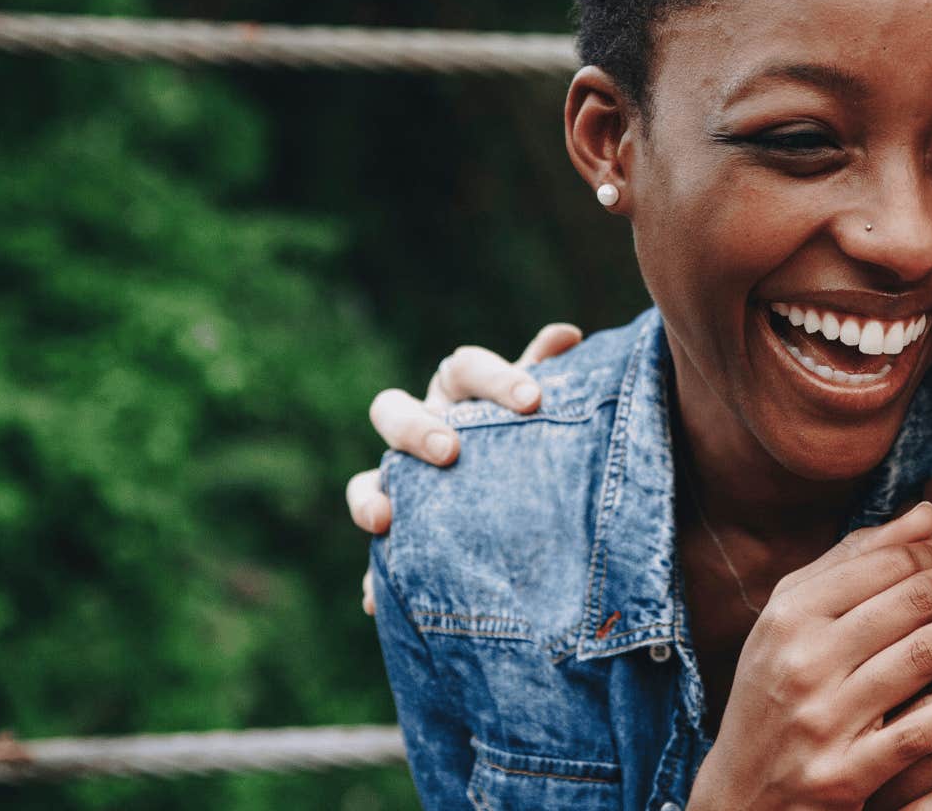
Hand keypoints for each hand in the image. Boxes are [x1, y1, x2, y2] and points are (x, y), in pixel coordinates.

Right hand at [346, 322, 581, 611]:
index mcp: (459, 390)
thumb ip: (548, 372)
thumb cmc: (532, 440)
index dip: (494, 378)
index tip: (532, 401)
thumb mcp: (543, 412)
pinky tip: (374, 600)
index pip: (464, 368)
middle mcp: (420, 427)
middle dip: (416, 428)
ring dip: (367, 497)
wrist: (526, 505)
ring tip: (383, 520)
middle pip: (392, 409)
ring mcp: (400, 479)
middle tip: (450, 451)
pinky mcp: (397, 533)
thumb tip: (567, 332)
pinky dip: (374, 578)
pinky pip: (375, 557)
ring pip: (364, 480)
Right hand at [689, 501, 931, 810]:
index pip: (879, 566)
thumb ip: (854, 563)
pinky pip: (919, 732)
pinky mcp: (845, 775)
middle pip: (911, 604)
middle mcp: (803, 661)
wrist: (743, 794)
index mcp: (788, 616)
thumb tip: (926, 513)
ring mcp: (824, 720)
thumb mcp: (793, 621)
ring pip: (923, 657)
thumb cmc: (775, 693)